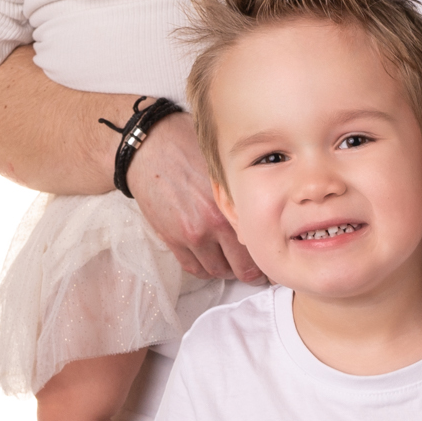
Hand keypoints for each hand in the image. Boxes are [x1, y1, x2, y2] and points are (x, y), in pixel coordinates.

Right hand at [127, 113, 262, 280]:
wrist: (152, 148)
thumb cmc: (191, 151)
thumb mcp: (225, 171)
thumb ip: (241, 197)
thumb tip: (263, 218)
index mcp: (232, 205)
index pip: (257, 245)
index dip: (265, 256)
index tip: (269, 259)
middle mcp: (213, 224)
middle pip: (240, 267)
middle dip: (249, 272)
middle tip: (255, 271)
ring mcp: (190, 235)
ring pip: (216, 270)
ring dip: (225, 270)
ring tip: (231, 263)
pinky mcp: (171, 239)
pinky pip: (192, 267)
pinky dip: (204, 268)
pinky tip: (210, 260)